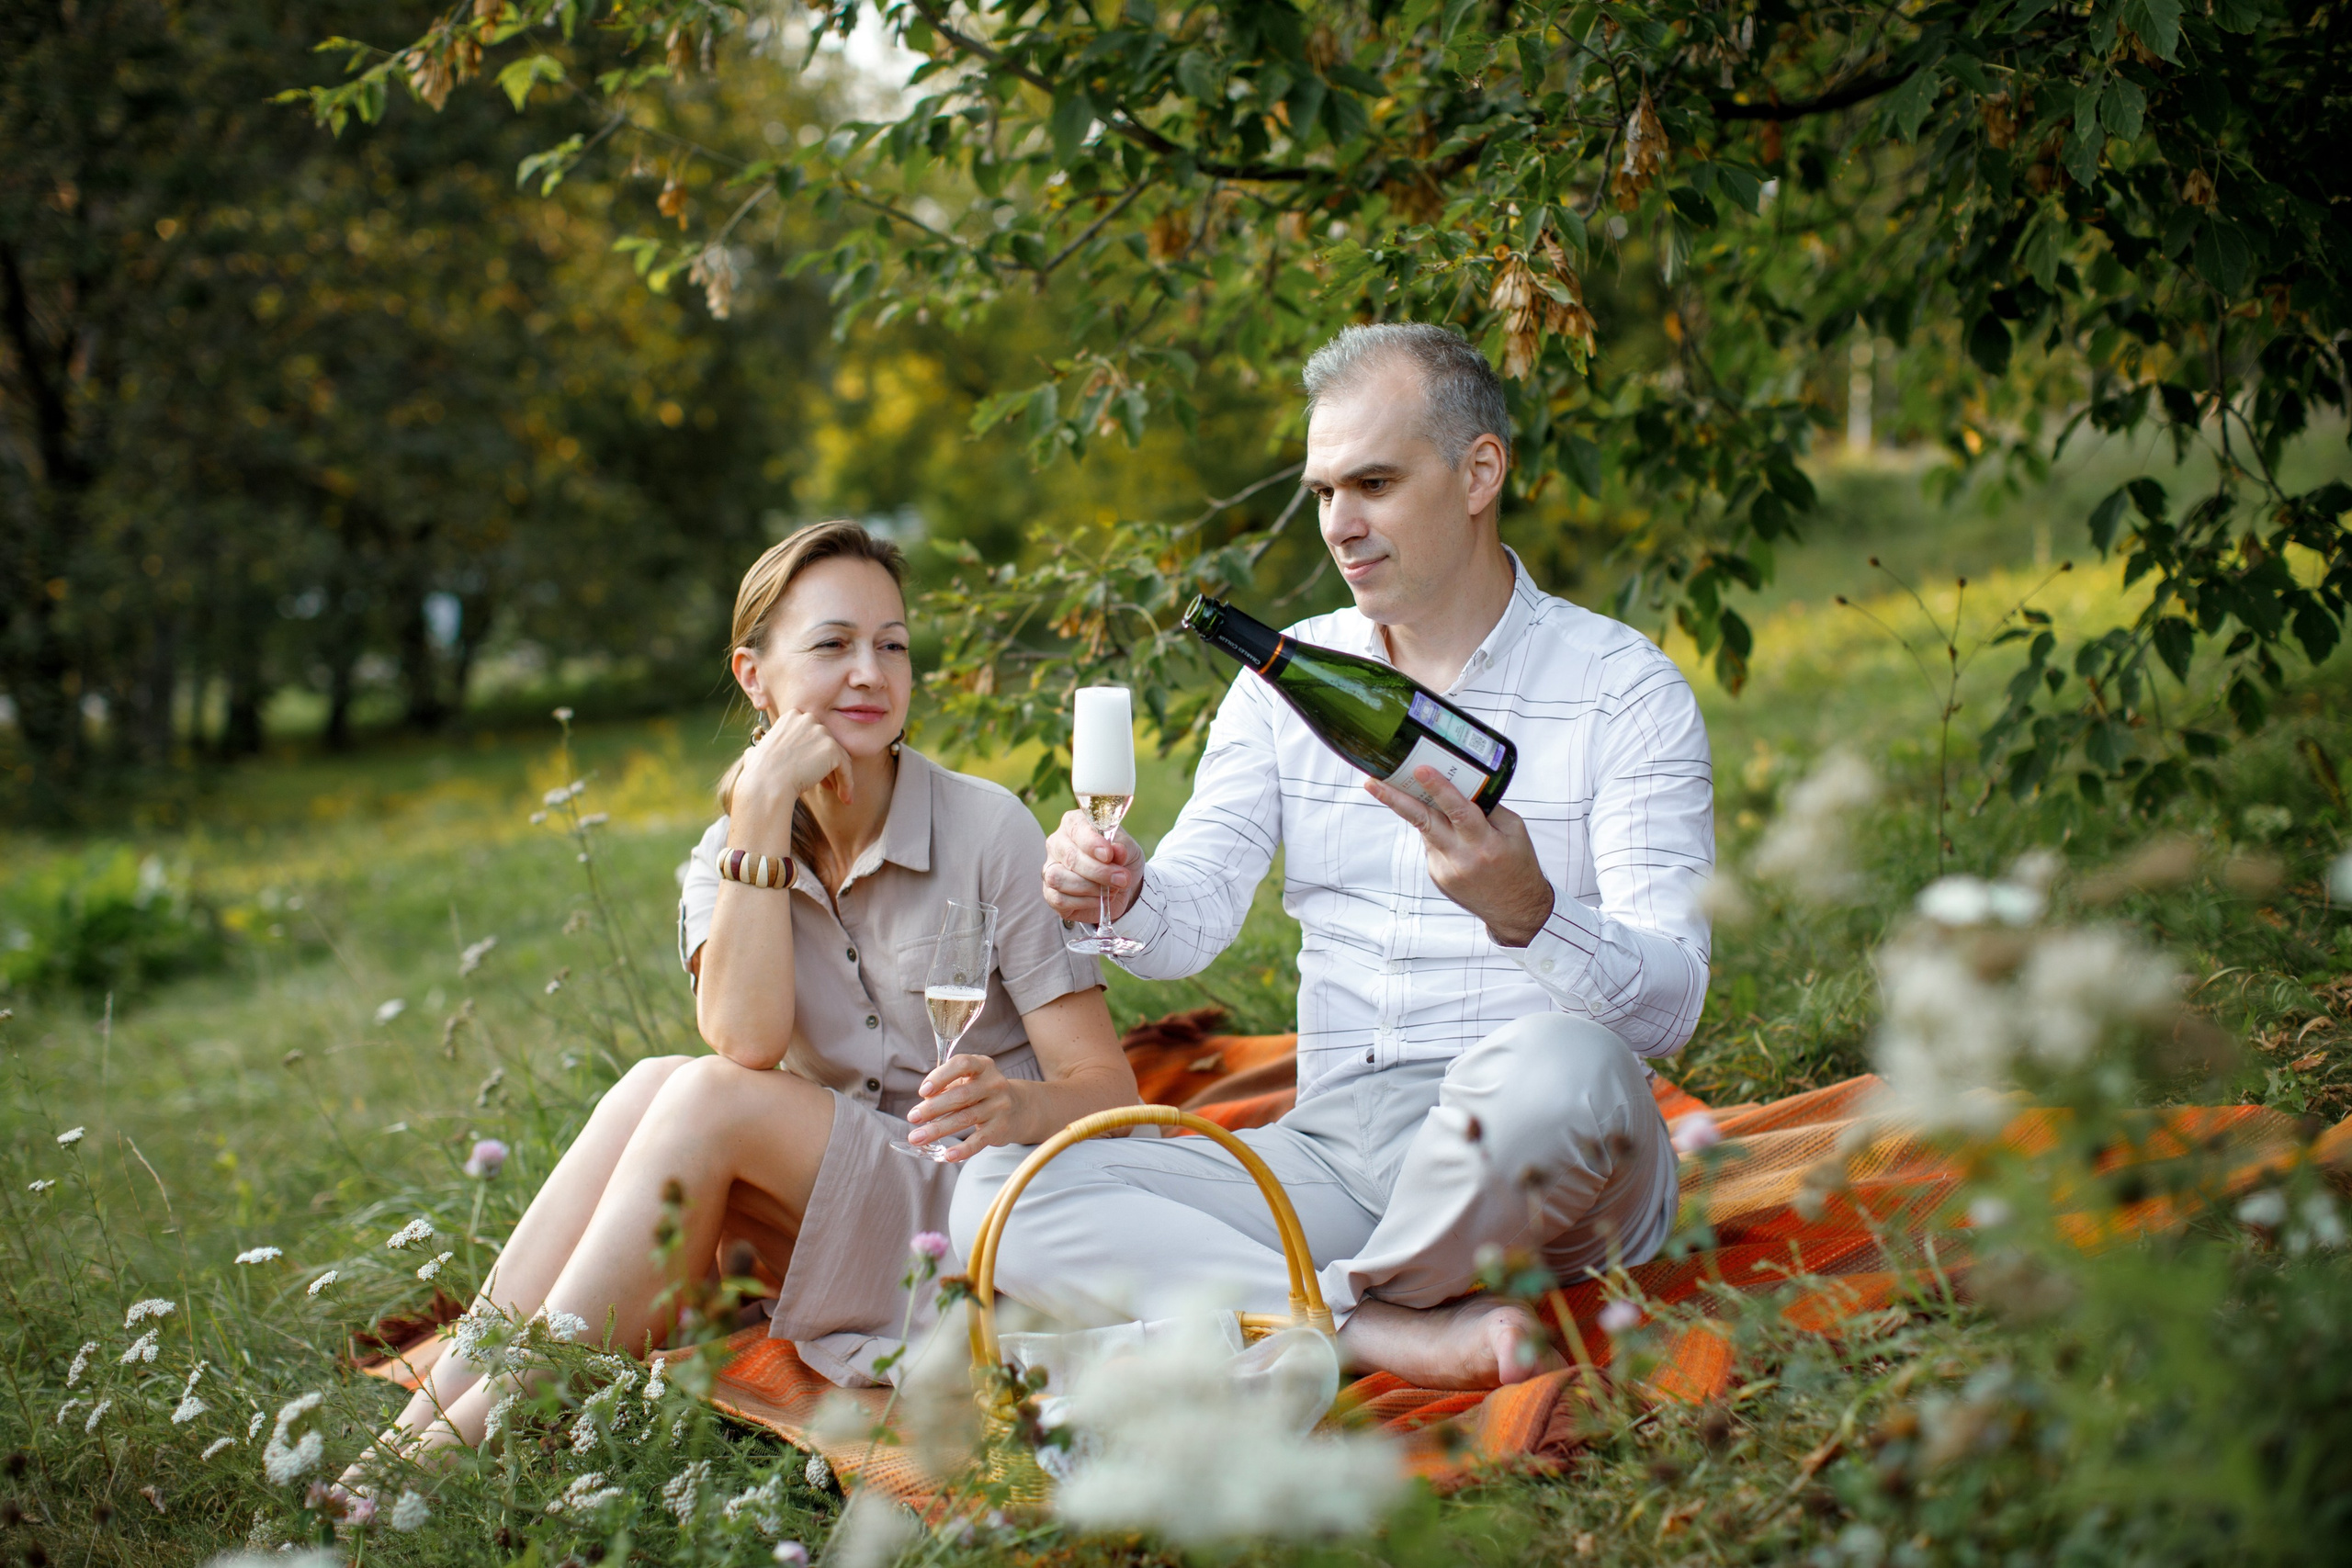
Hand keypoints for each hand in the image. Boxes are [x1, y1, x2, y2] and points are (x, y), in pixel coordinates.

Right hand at [728, 709, 850, 839]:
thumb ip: (761, 749)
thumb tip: (753, 754)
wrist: (766, 784)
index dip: (813, 755)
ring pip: (839, 757)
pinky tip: (845, 798)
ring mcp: (821, 731)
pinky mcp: (832, 748)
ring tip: (839, 793)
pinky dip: (848, 783)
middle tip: (827, 785)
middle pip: (827, 744)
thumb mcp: (755, 754)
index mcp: (791, 716)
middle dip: (828, 764)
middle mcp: (808, 719)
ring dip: (840, 776)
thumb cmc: (758, 774)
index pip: (813, 735)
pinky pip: (846, 768)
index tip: (810, 772)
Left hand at [907, 1053, 1018, 1161]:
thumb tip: (925, 1101)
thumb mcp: (969, 1080)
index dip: (941, 1076)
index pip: (962, 1064)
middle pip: (960, 1096)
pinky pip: (979, 1140)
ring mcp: (999, 1107)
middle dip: (933, 1108)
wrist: (1020, 1108)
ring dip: (938, 1129)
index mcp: (983, 1066)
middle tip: (912, 1117)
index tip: (923, 1091)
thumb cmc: (983, 1091)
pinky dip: (963, 1149)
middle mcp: (994, 1084)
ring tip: (917, 1137)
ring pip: (965, 1118)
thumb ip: (947, 1086)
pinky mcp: (1000, 1129)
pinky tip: (948, 1155)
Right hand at [1042, 809, 1142, 924]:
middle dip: (1098, 871)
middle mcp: (1057, 844)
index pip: (1076, 828)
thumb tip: (1118, 851)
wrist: (1121, 887)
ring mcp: (1050, 869)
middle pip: (1069, 856)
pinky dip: (1084, 901)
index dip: (1092, 843)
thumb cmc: (1121, 861)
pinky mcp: (1051, 894)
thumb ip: (1123, 847)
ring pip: (1058, 878)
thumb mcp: (1129, 849)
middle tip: (1121, 879)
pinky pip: (1059, 899)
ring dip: (1090, 887)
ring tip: (1112, 890)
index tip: (1109, 855)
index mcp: (1074, 824)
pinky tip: (1099, 899)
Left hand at [1363, 767, 1555, 945]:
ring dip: (1411, 808)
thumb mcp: (1514, 831)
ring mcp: (1444, 869)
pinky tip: (1447, 832)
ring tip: (1392, 788)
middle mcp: (1461, 857)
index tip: (1420, 770)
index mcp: (1485, 843)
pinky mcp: (1436, 876)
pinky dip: (1435, 832)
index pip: (1458, 810)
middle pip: (1423, 822)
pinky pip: (1431, 844)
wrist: (1515, 910)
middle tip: (1371, 782)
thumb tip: (1463, 784)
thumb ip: (1489, 808)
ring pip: (1425, 830)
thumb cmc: (1518, 866)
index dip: (1439, 789)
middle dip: (1394, 800)